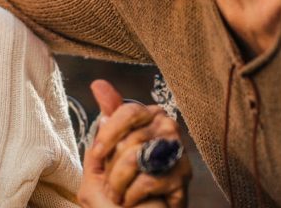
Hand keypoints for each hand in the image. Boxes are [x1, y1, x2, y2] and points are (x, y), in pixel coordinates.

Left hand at [77, 80, 190, 207]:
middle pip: (132, 138)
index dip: (109, 133)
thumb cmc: (119, 188)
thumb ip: (104, 123)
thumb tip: (99, 84)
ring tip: (117, 194)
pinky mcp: (183, 177)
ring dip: (119, 183)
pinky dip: (131, 195)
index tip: (97, 153)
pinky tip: (131, 201)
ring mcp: (178, 153)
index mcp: (148, 117)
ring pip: (138, 158)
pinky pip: (148, 180)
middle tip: (109, 184)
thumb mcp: (102, 156)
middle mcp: (167, 129)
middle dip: (112, 168)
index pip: (129, 111)